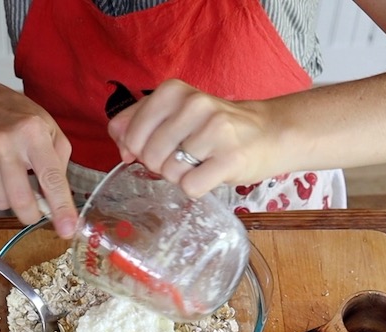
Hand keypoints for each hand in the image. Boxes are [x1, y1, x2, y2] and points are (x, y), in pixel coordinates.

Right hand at [0, 82, 77, 236]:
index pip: (50, 178)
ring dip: (11, 200)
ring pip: (0, 201)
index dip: (60, 207)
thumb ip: (59, 164)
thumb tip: (57, 200)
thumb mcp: (49, 130)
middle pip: (20, 198)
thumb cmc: (19, 118)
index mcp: (33, 132)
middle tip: (35, 211)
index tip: (67, 230)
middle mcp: (5, 142)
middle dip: (31, 214)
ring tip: (12, 180)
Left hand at [107, 79, 275, 197]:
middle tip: (187, 155)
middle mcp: (193, 105)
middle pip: (149, 156)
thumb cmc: (215, 127)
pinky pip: (190, 187)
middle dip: (162, 164)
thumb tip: (117, 138)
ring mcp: (214, 131)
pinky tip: (212, 172)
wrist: (268, 132)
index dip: (138, 149)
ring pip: (170, 173)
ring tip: (203, 161)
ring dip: (182, 176)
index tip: (161, 146)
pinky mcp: (230, 158)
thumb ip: (139, 119)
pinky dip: (197, 187)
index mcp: (173, 91)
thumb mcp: (176, 112)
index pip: (129, 133)